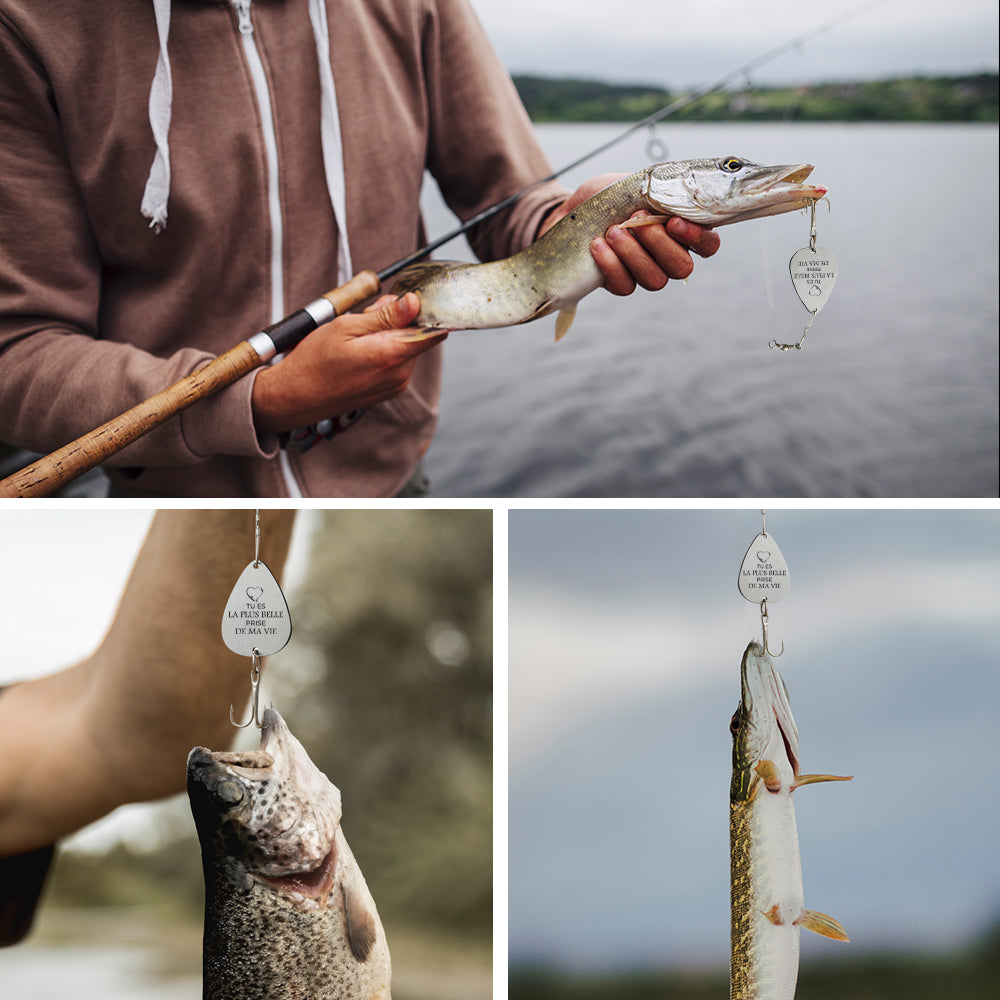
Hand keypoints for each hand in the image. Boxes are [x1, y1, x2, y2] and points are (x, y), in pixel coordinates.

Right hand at [251, 293, 445, 433]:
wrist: (295, 397)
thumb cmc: (314, 362)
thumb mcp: (346, 326)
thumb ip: (385, 316)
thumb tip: (414, 302)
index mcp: (392, 355)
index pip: (434, 330)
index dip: (424, 310)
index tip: (407, 300)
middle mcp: (400, 374)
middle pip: (417, 335)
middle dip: (397, 320)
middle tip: (365, 317)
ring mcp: (396, 385)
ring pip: (405, 347)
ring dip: (388, 335)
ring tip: (356, 337)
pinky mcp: (389, 391)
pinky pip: (396, 362)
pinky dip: (383, 351)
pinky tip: (358, 352)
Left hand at [540, 174, 720, 295]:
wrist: (570, 212)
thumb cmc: (608, 196)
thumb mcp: (636, 183)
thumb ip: (661, 190)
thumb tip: (676, 190)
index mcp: (680, 232)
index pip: (708, 245)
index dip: (697, 238)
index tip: (673, 221)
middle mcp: (667, 257)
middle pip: (681, 268)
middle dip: (659, 244)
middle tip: (636, 220)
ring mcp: (644, 274)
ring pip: (655, 280)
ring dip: (633, 254)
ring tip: (613, 231)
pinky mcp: (619, 284)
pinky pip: (625, 286)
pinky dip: (611, 265)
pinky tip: (598, 245)